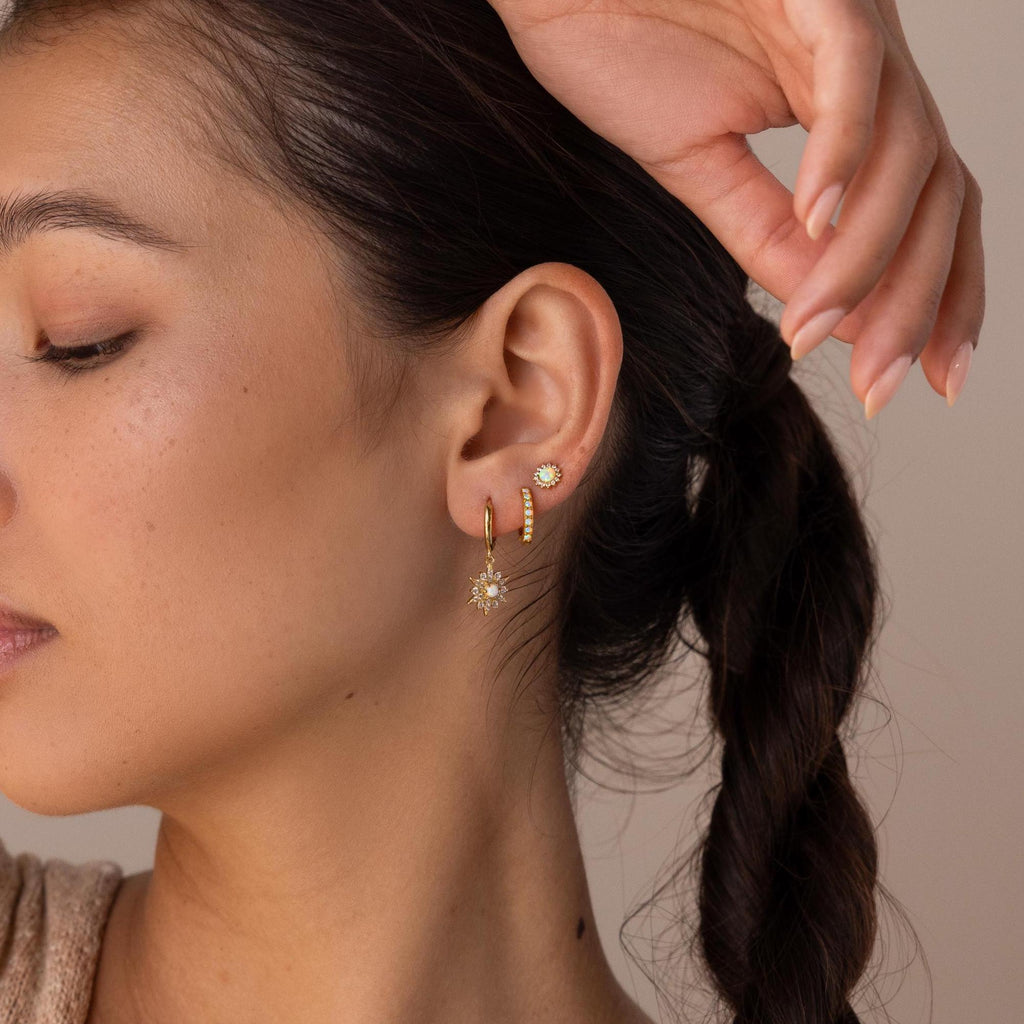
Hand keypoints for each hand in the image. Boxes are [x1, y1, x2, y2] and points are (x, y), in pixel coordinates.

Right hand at [486, 0, 984, 416]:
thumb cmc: (620, 45)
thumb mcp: (700, 169)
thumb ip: (765, 236)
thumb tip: (823, 316)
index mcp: (849, 108)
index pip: (928, 211)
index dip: (940, 297)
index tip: (924, 380)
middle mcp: (870, 66)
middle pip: (941, 194)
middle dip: (919, 301)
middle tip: (881, 383)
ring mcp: (848, 21)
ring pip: (908, 150)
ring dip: (866, 255)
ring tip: (814, 330)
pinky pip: (852, 73)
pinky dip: (841, 155)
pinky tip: (814, 223)